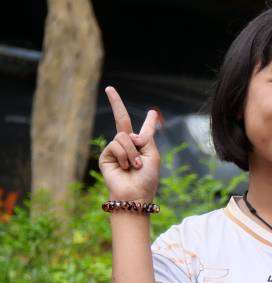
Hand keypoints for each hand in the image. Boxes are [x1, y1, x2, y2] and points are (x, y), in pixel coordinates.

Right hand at [97, 87, 162, 202]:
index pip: (146, 130)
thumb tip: (130, 133)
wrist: (135, 194)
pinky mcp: (107, 155)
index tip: (153, 112)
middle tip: (109, 88)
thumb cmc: (147, 178)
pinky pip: (115, 145)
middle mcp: (129, 145)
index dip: (150, 121)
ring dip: (132, 151)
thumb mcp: (153, 156)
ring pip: (122, 137)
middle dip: (115, 103)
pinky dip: (124, 155)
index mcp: (144, 146)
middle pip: (121, 119)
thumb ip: (145, 139)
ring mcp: (116, 149)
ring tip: (134, 165)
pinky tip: (126, 167)